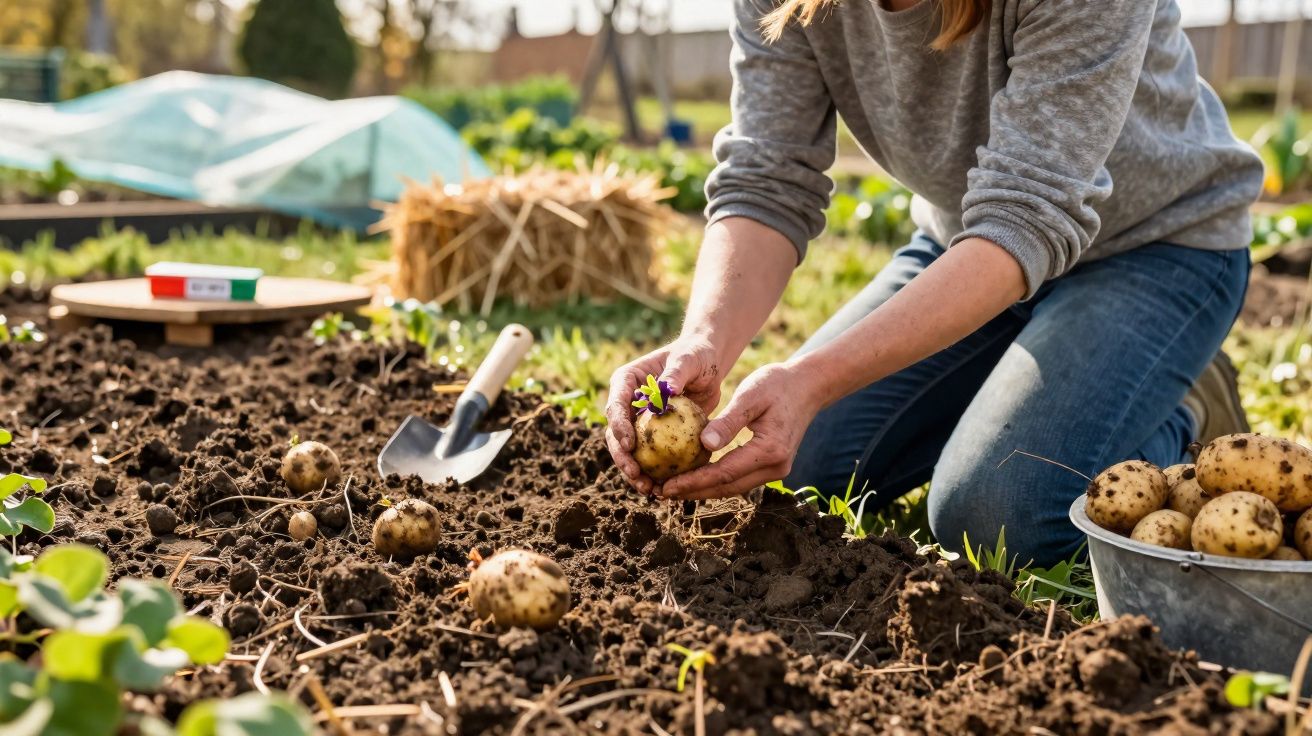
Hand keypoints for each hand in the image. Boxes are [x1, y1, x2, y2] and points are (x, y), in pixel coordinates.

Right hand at [605, 335, 723, 493]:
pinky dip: (655, 473)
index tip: (629, 445)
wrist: (707, 364)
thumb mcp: (688, 359)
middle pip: (616, 434)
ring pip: (630, 451)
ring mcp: (638, 421)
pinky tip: (665, 489)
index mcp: (626, 382)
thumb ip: (676, 372)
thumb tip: (666, 388)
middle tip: (637, 475)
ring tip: (649, 489)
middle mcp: (627, 403)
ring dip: (635, 472)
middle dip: (622, 458)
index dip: (618, 427)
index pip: (615, 406)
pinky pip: (651, 456)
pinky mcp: (654, 435)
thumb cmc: (697, 354)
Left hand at [659, 361, 820, 500]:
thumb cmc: (777, 384)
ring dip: (703, 489)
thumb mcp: (750, 395)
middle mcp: (776, 467)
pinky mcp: (772, 466)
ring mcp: (777, 470)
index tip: (667, 486)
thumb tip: (703, 445)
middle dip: (693, 491)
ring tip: (672, 489)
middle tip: (661, 492)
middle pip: (727, 487)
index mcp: (770, 450)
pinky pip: (739, 478)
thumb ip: (728, 421)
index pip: (724, 472)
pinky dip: (716, 480)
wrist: (808, 386)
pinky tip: (694, 477)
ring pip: (733, 486)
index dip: (694, 481)